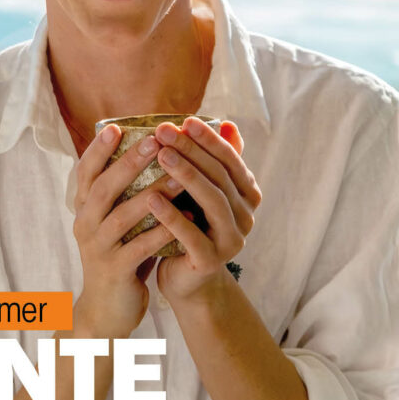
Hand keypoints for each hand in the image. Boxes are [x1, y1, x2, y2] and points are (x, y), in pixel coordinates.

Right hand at [72, 125, 178, 337]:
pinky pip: (139, 247)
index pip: (85, 172)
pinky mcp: (115, 271)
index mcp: (84, 207)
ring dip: (152, 194)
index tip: (116, 127)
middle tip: (154, 142)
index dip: (98, 149)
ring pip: (123, 216)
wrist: (108, 309)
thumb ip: (129, 190)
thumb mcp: (119, 219)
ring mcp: (97, 248)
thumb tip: (153, 149)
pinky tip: (186, 219)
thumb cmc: (121, 253)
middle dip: (129, 163)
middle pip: (103, 188)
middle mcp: (85, 224)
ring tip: (179, 176)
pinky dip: (162, 232)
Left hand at [149, 117, 261, 303]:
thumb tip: (227, 122)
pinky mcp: (211, 262)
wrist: (186, 279)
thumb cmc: (191, 225)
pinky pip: (192, 235)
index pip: (230, 158)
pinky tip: (151, 199)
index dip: (209, 138)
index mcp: (247, 194)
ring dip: (186, 175)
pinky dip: (172, 216)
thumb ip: (213, 161)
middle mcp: (246, 215)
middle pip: (220, 175)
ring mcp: (232, 240)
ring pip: (212, 201)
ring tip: (160, 155)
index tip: (185, 120)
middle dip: (192, 150)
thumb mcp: (201, 191)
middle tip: (164, 132)